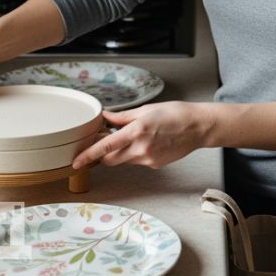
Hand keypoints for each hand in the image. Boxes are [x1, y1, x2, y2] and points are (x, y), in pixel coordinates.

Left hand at [72, 102, 213, 169]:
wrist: (198, 127)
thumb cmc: (175, 114)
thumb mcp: (146, 110)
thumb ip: (122, 117)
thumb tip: (106, 118)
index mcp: (137, 131)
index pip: (105, 146)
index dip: (88, 155)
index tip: (76, 162)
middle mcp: (141, 148)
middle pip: (110, 159)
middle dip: (104, 153)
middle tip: (106, 140)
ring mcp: (149, 159)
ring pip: (124, 160)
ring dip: (122, 152)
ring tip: (135, 136)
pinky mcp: (155, 165)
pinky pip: (138, 161)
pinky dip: (137, 153)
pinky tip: (150, 142)